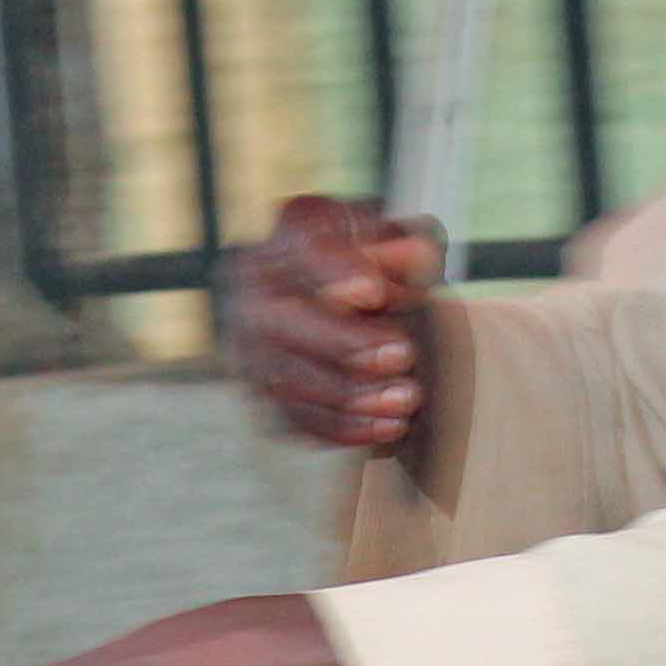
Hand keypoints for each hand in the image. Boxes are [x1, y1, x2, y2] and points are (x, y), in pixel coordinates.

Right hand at [221, 197, 438, 454]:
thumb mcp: (389, 239)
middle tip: (404, 355)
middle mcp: (254, 288)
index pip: (304, 250)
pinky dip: (341, 429)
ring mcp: (248, 344)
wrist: (329, 295)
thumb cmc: (364, 262)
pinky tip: (386, 428)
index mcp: (289, 237)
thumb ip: (403, 245)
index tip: (374, 292)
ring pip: (288, 378)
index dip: (336, 272)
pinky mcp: (259, 390)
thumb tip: (417, 256)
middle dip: (347, 343)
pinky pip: (292, 419)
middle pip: (287, 320)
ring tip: (404, 400)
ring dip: (350, 397)